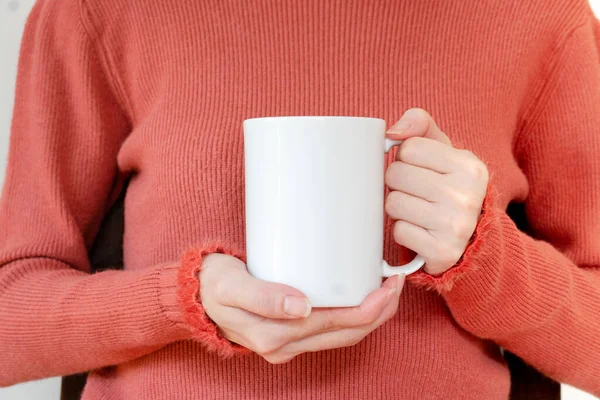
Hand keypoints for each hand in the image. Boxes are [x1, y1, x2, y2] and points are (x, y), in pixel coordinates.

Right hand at [200, 253, 403, 363]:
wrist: (195, 297)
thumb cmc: (214, 285)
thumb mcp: (232, 285)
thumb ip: (263, 296)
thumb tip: (301, 307)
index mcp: (275, 335)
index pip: (336, 325)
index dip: (369, 308)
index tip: (389, 284)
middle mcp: (285, 346)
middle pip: (346, 334)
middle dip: (378, 312)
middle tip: (396, 283)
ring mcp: (287, 345)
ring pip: (341, 336)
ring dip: (369, 316)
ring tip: (386, 290)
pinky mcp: (288, 335)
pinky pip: (328, 331)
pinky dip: (351, 317)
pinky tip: (359, 298)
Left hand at [384, 108, 488, 275]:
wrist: (473, 239)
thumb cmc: (449, 187)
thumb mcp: (444, 151)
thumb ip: (420, 125)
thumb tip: (392, 132)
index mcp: (469, 166)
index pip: (408, 148)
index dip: (406, 158)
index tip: (420, 169)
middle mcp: (466, 195)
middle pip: (395, 175)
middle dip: (398, 183)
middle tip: (416, 192)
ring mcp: (455, 225)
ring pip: (393, 203)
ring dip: (398, 208)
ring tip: (418, 210)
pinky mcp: (442, 251)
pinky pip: (399, 231)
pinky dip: (404, 231)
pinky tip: (421, 231)